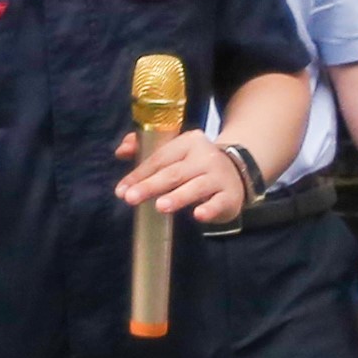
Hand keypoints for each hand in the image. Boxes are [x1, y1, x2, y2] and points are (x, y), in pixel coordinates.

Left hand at [116, 120, 258, 224]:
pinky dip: (209, 209)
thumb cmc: (194, 164)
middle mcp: (205, 156)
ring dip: (178, 197)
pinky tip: (198, 215)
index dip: (139, 174)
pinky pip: (218, 202)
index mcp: (188, 142)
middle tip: (130, 198)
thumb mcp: (174, 153)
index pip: (160, 158)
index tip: (121, 190)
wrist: (237, 171)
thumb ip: (145, 149)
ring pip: (196, 187)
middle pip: (174, 172)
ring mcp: (219, 176)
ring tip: (160, 206)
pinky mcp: (230, 195)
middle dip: (151, 185)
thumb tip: (121, 151)